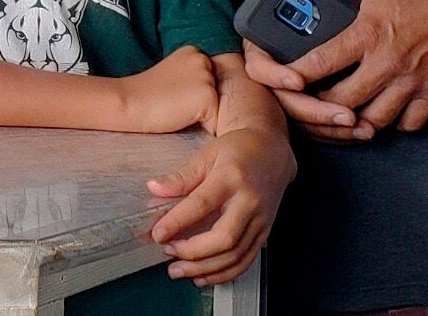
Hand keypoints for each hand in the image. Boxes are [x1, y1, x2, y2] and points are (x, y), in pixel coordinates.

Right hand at [115, 46, 218, 133]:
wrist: (130, 101)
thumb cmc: (146, 93)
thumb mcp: (172, 73)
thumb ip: (192, 75)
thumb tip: (207, 91)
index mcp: (194, 52)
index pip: (211, 79)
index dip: (196, 93)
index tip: (175, 93)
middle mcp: (204, 60)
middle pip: (218, 93)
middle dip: (203, 102)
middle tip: (175, 101)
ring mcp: (207, 78)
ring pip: (218, 107)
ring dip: (203, 114)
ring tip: (177, 109)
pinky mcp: (207, 96)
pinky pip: (216, 122)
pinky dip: (204, 127)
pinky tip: (182, 117)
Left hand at [143, 126, 293, 285]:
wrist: (273, 152)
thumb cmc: (238, 151)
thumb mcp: (207, 155)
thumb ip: (182, 176)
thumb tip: (154, 188)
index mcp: (231, 177)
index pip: (202, 203)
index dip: (178, 221)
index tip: (157, 233)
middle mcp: (249, 201)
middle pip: (224, 237)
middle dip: (192, 252)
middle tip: (167, 252)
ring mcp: (260, 220)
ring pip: (235, 255)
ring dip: (205, 269)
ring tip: (179, 270)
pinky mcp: (265, 232)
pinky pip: (246, 260)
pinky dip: (224, 274)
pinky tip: (203, 276)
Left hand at [247, 0, 427, 133]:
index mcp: (366, 33)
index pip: (319, 63)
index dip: (296, 76)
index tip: (284, 83)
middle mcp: (386, 62)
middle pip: (341, 102)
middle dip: (320, 107)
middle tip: (312, 104)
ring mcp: (411, 82)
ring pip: (373, 121)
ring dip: (356, 122)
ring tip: (345, 115)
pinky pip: (408, 125)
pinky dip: (394, 124)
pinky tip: (384, 114)